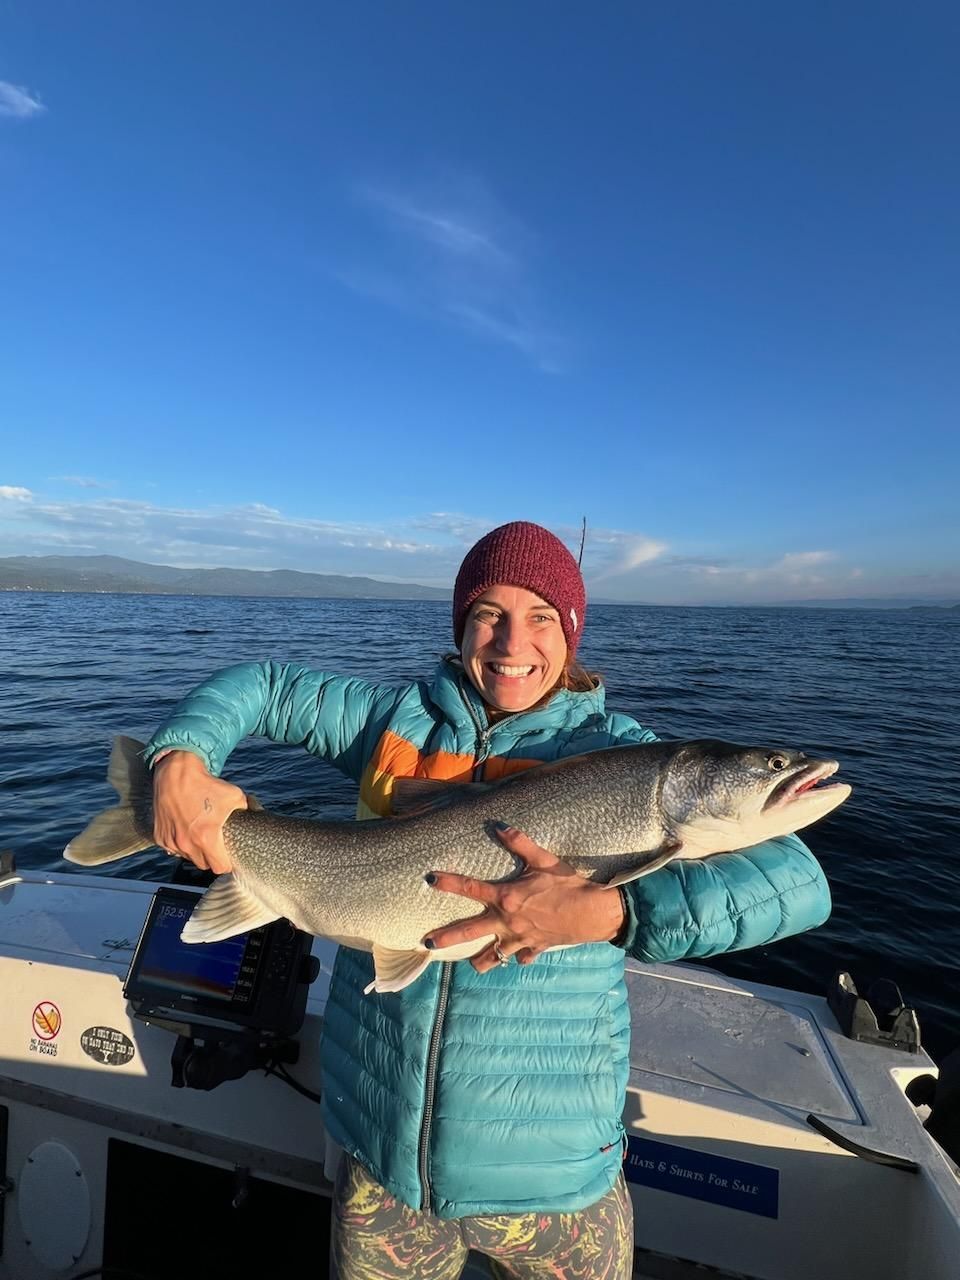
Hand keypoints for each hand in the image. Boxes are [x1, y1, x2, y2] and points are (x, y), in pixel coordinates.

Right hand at [152, 750, 245, 873]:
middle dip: (211, 858)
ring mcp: (171, 842)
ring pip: (188, 858)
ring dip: (195, 851)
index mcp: (206, 837)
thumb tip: (257, 815)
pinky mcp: (159, 837)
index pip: (219, 867)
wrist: (176, 774)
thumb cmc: (206, 785)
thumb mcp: (234, 795)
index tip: (228, 857)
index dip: (226, 863)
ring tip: (199, 834)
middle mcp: (187, 843)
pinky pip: (173, 850)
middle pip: (203, 865)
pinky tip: (185, 830)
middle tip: (215, 844)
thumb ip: (248, 809)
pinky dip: (179, 844)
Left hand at [422, 825, 625, 972]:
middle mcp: (506, 921)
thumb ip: (520, 842)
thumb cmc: (567, 884)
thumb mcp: (544, 859)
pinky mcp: (533, 949)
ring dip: (479, 960)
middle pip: (468, 932)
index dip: (449, 883)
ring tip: (469, 962)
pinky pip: (520, 959)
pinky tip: (516, 955)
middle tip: (426, 943)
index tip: (431, 880)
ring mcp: (519, 939)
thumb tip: (499, 826)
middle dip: (446, 938)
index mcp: (506, 897)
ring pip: (491, 957)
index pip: (470, 888)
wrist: (592, 913)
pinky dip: (516, 958)